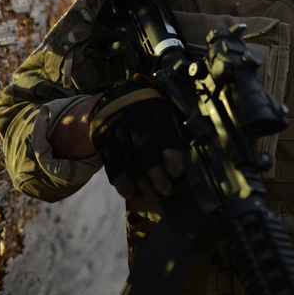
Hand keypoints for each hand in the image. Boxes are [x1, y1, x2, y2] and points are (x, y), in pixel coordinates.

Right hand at [89, 75, 185, 199]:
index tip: (177, 173)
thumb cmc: (152, 111)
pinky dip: (121, 180)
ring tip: (153, 197)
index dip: (171, 153)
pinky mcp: (101, 137)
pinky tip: (130, 192)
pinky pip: (111, 162)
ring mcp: (114, 125)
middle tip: (166, 191)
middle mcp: (133, 113)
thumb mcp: (165, 111)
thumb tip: (192, 161)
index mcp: (155, 106)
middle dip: (156, 173)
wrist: (117, 97)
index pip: (163, 131)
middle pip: (144, 147)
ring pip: (127, 158)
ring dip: (140, 181)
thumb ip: (177, 131)